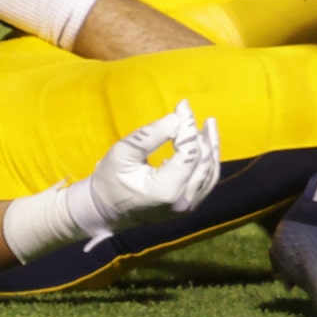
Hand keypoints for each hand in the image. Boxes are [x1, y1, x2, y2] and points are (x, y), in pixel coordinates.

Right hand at [76, 101, 220, 233]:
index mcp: (165, 190)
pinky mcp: (187, 207)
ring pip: (209, 173)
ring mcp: (186, 207)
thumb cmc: (110, 179)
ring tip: (209, 124)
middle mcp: (182, 202)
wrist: (105, 211)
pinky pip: (205, 182)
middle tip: (190, 111)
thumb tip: (177, 120)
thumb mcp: (123, 152)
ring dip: (211, 147)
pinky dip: (208, 163)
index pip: (188, 152)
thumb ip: (150, 135)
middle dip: (200, 134)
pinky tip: (205, 145)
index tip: (182, 105)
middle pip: (202, 162)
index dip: (188, 126)